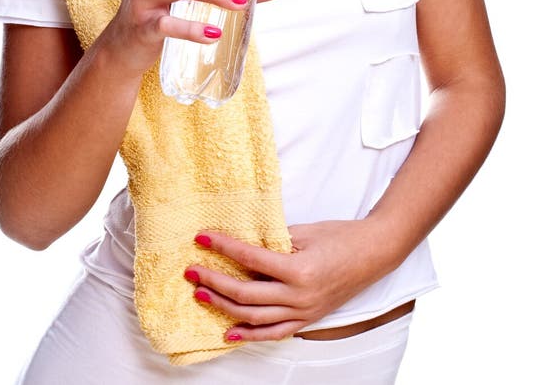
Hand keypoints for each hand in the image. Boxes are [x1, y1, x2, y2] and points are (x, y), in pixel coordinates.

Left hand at [185, 219, 392, 341]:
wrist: (373, 254)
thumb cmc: (341, 237)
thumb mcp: (305, 231)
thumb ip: (274, 241)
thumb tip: (243, 244)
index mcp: (298, 270)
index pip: (250, 259)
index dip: (223, 247)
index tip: (201, 237)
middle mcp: (299, 296)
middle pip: (245, 294)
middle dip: (214, 281)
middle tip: (191, 271)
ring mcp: (303, 312)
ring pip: (254, 317)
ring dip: (224, 307)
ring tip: (202, 294)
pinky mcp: (307, 319)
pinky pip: (274, 333)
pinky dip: (250, 334)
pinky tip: (228, 331)